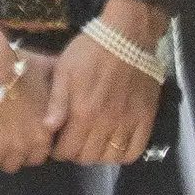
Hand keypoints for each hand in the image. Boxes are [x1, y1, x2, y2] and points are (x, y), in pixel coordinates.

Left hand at [42, 0, 165, 167]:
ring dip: (99, 155)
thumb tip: (48, 129)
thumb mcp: (64, 72)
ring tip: (94, 142)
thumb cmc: (89, 52)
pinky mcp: (146, 118)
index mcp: (83, 113)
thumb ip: (57, 103)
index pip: (67, 150)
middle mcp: (106, 123)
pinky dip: (124, 154)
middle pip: (88, 157)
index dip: (59, 151)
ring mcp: (128, 122)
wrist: (127, 37)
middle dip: (77, 153)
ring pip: (111, 157)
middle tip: (74, 140)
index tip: (57, 141)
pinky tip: (116, 143)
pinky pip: (136, 149)